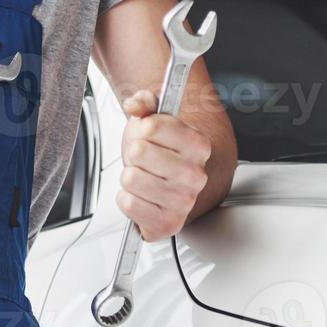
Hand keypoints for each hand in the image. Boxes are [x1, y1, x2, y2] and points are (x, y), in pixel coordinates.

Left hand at [117, 88, 211, 241]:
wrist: (167, 183)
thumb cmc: (161, 152)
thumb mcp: (152, 120)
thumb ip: (144, 103)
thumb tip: (136, 104)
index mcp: (198, 145)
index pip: (152, 126)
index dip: (142, 128)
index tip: (148, 134)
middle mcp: (195, 175)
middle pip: (139, 152)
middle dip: (134, 153)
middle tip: (143, 160)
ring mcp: (184, 201)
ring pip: (131, 178)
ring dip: (130, 177)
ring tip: (142, 177)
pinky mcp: (168, 224)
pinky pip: (128, 204)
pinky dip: (127, 199)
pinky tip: (141, 196)